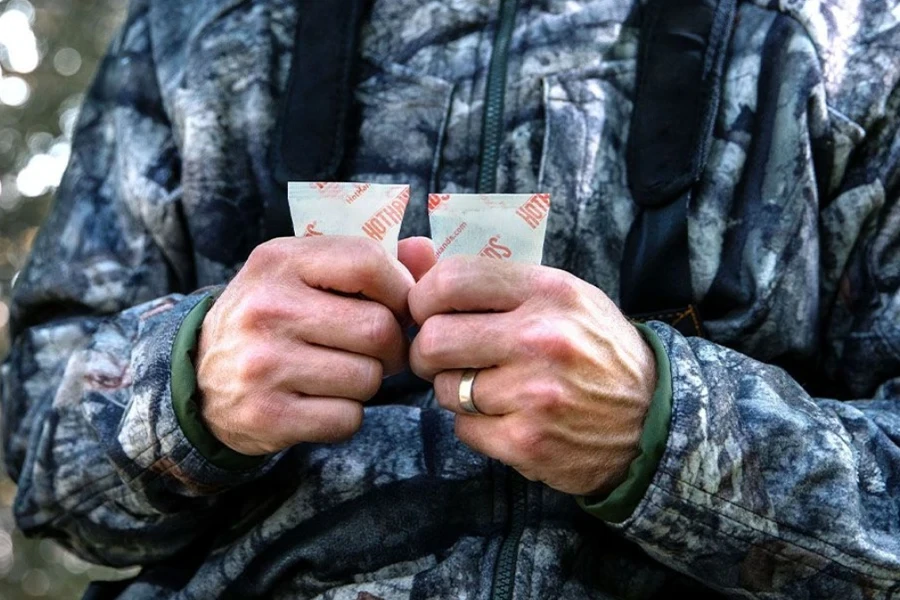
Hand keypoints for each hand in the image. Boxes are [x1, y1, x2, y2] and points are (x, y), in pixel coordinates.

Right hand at [196, 236, 430, 455]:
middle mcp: (266, 308)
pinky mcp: (266, 416)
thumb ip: (367, 259)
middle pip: (379, 330)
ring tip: (339, 373)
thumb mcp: (304, 273)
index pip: (369, 264)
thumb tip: (426, 253)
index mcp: (279, 260)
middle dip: (390, 346)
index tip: (396, 307)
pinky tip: (319, 402)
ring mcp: (263, 364)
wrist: (199, 378)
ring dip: (368, 382)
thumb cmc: (272, 316)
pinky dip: (346, 415)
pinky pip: (347, 419)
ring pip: (368, 378)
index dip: (400, 290)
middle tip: (374, 350)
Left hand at [408, 257, 656, 495]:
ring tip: (489, 386)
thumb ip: (484, 276)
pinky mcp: (527, 442)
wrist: (651, 418)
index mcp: (548, 291)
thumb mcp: (558, 295)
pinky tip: (506, 416)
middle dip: (429, 350)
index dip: (424, 298)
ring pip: (445, 388)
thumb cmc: (594, 348)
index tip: (430, 312)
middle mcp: (541, 339)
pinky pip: (463, 428)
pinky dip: (475, 424)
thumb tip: (409, 251)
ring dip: (456, 389)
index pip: (450, 280)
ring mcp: (534, 394)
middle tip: (446, 356)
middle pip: (433, 339)